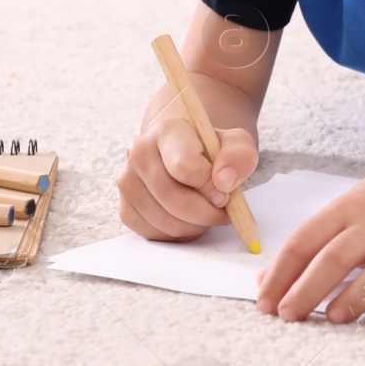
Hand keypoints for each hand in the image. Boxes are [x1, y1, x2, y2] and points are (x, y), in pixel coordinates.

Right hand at [116, 110, 256, 241]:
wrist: (185, 153)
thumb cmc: (211, 150)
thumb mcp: (236, 143)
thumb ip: (239, 156)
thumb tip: (224, 182)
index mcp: (166, 130)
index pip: (185, 167)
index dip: (210, 186)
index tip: (225, 191)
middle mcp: (139, 153)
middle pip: (175, 199)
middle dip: (206, 212)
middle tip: (222, 210)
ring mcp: (127, 181)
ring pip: (165, 221)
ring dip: (195, 226)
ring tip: (207, 213)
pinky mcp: (125, 207)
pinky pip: (154, 234)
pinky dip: (178, 235)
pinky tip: (190, 220)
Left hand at [254, 159, 364, 327]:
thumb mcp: (348, 208)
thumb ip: (312, 243)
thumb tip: (267, 281)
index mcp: (348, 208)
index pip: (306, 239)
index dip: (282, 272)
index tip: (265, 301)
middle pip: (337, 255)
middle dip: (308, 288)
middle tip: (288, 315)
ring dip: (355, 295)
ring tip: (333, 318)